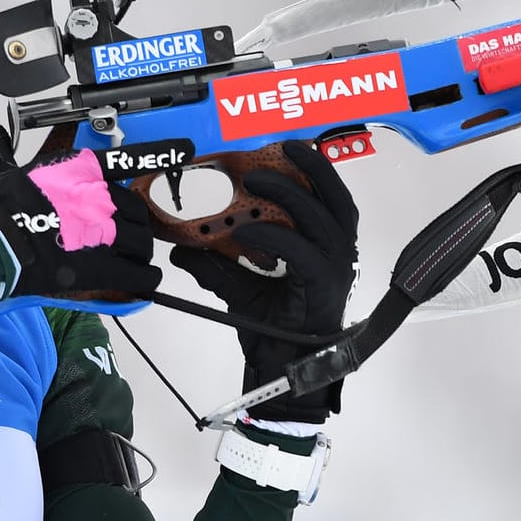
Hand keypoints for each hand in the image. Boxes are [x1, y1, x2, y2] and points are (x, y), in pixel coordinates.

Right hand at [0, 127, 161, 300]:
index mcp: (76, 170)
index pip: (127, 158)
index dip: (159, 154)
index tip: (184, 149)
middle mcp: (96, 197)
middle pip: (136, 210)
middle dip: (135, 224)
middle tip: (127, 235)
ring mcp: (101, 232)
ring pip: (140, 242)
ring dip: (140, 252)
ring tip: (134, 260)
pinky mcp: (99, 267)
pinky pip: (137, 273)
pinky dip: (146, 278)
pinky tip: (147, 281)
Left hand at [170, 141, 357, 422]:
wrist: (281, 374)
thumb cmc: (274, 331)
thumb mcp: (239, 288)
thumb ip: (216, 265)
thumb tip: (182, 249)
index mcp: (326, 249)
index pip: (330, 198)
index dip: (315, 169)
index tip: (290, 147)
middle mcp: (338, 255)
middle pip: (336, 198)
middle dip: (312, 168)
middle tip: (281, 149)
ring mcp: (334, 271)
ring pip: (321, 218)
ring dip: (290, 192)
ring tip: (256, 179)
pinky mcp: (321, 287)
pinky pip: (299, 250)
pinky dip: (272, 236)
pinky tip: (245, 231)